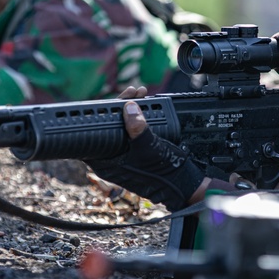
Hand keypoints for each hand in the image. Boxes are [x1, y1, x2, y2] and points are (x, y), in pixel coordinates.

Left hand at [89, 88, 209, 211]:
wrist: (183, 185)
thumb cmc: (163, 174)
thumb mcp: (148, 147)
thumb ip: (137, 127)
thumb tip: (128, 107)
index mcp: (105, 162)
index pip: (94, 133)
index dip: (101, 113)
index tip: (112, 99)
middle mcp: (111, 159)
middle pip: (108, 127)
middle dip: (120, 107)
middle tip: (132, 93)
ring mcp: (123, 156)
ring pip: (121, 128)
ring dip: (130, 111)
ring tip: (142, 95)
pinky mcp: (135, 153)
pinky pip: (132, 133)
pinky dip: (138, 120)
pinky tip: (146, 108)